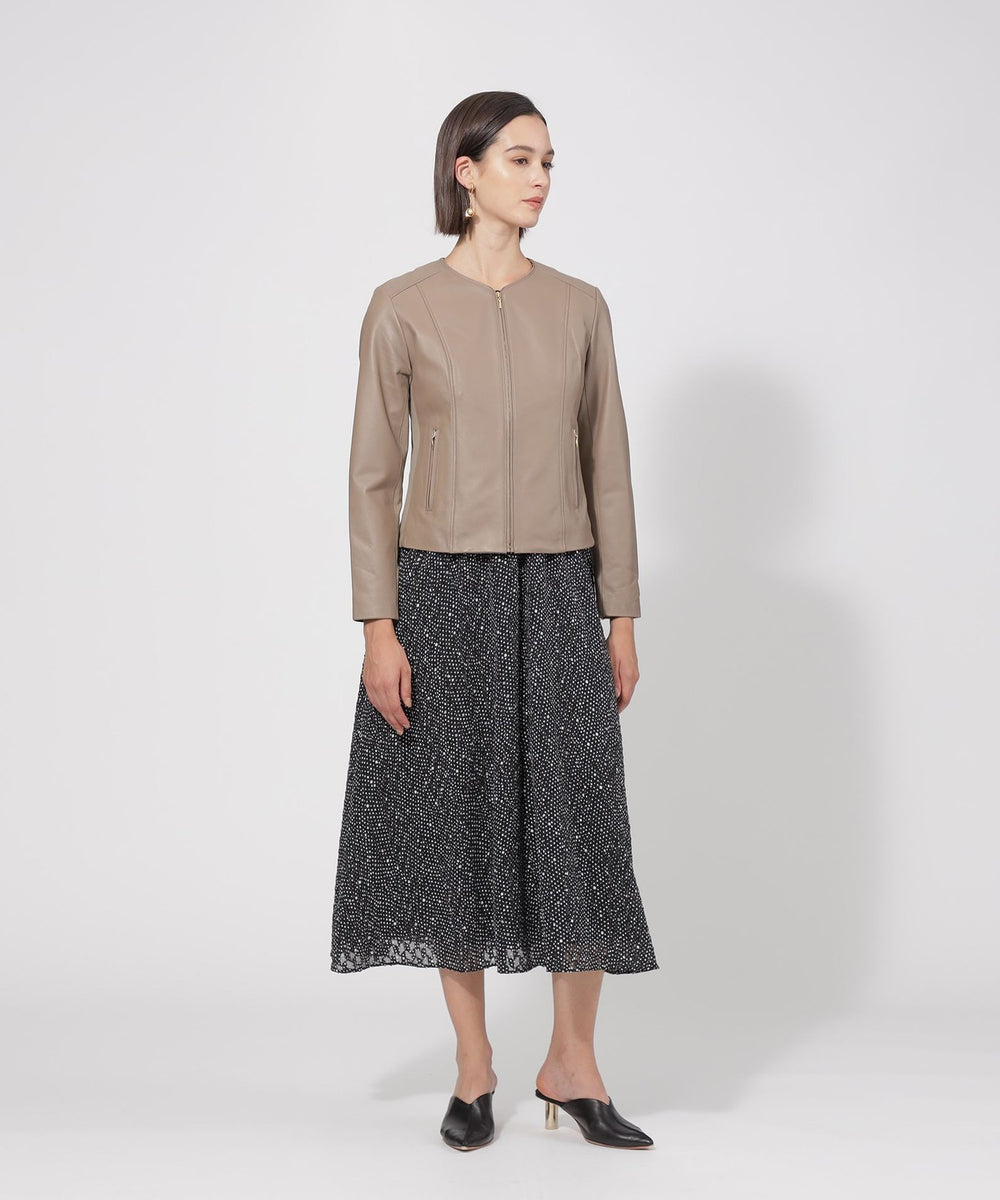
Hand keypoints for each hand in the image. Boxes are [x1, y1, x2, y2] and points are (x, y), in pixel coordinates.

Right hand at [361, 619, 411, 733]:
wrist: (378, 640)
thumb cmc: (393, 651)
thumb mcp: (406, 670)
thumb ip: (406, 689)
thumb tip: (407, 704)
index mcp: (389, 684)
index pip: (395, 708)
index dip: (401, 719)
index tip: (406, 725)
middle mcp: (378, 687)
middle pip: (386, 710)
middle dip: (394, 722)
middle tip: (400, 730)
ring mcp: (370, 685)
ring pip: (378, 706)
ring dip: (386, 717)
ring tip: (393, 724)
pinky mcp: (366, 682)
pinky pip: (372, 699)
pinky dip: (378, 708)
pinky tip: (383, 711)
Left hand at [607, 617, 638, 711]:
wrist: (623, 631)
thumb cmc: (616, 645)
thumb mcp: (611, 664)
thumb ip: (614, 681)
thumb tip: (616, 696)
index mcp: (629, 677)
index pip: (626, 699)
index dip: (619, 708)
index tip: (610, 714)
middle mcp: (634, 676)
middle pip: (627, 696)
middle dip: (618, 704)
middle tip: (607, 709)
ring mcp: (634, 672)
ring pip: (627, 689)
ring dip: (620, 696)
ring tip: (608, 700)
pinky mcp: (632, 667)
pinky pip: (627, 682)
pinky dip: (621, 688)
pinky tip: (613, 687)